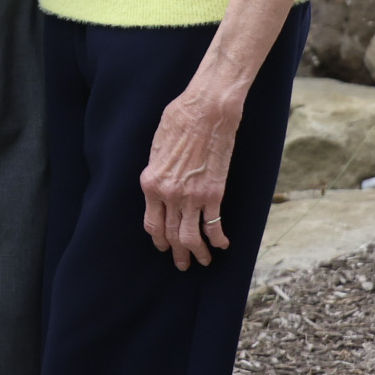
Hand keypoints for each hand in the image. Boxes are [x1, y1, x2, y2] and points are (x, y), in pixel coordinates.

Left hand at [140, 85, 242, 270]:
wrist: (206, 111)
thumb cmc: (179, 120)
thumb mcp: (157, 147)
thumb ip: (157, 171)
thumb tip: (159, 184)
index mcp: (151, 183)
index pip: (152, 224)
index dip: (159, 239)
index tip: (164, 246)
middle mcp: (169, 195)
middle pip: (171, 235)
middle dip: (178, 253)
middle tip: (183, 263)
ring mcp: (192, 197)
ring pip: (192, 237)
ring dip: (198, 254)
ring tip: (203, 261)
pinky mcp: (214, 194)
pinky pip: (214, 226)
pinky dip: (218, 240)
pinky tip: (222, 245)